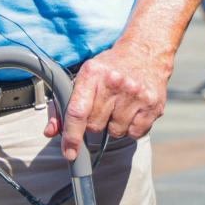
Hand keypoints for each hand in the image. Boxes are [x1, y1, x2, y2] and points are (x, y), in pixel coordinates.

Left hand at [45, 41, 169, 160]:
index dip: (71, 136)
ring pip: (115, 132)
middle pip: (95, 125)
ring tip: (117, 106)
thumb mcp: (84, 77)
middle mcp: (115, 83)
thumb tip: (51, 132)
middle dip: (94, 124)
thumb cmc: (109, 68)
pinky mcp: (153, 105)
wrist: (145, 51)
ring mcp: (136, 94)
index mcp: (92, 73)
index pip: (78, 112)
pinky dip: (130, 129)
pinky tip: (130, 111)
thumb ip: (63, 105)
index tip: (69, 153)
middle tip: (101, 108)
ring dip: (113, 126)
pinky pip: (135, 134)